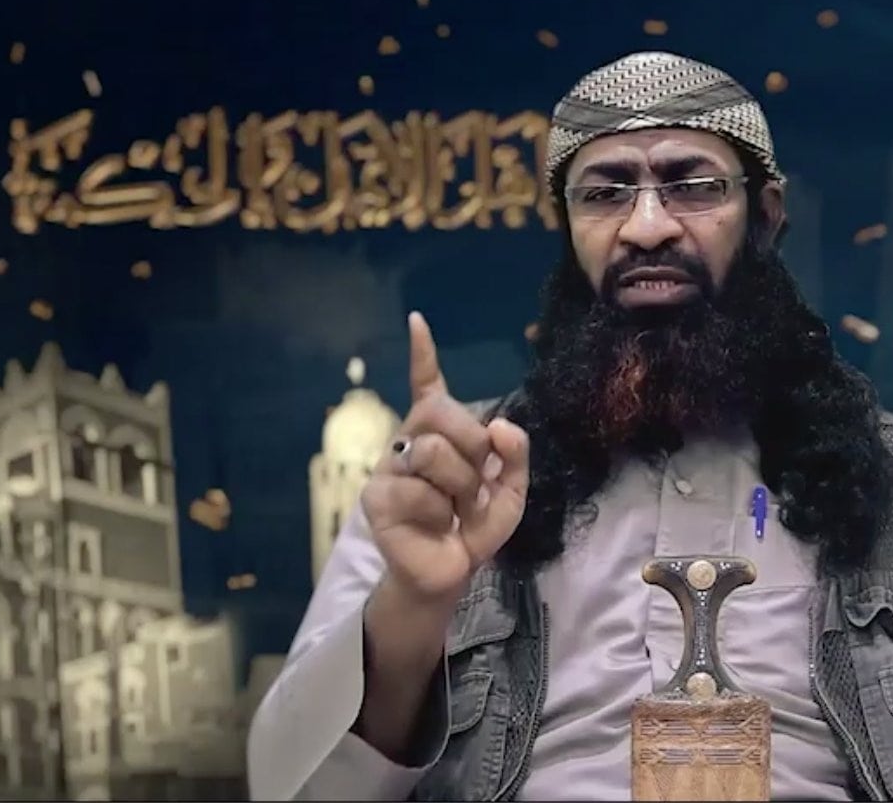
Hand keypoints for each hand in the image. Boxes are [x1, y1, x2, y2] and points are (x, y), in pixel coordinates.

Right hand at [361, 311, 530, 604]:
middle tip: (477, 483)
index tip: (418, 321)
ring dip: (461, 487)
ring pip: (432, 451)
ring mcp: (389, 467)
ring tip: (457, 511)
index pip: (428, 385)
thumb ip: (516, 454)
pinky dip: (441, 514)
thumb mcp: (511, 490)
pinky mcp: (376, 498)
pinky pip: (419, 491)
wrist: (450, 572)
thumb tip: (501, 425)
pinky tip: (435, 526)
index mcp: (439, 433)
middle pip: (440, 412)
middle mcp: (409, 441)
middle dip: (472, 446)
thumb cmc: (474, 527)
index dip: (423, 354)